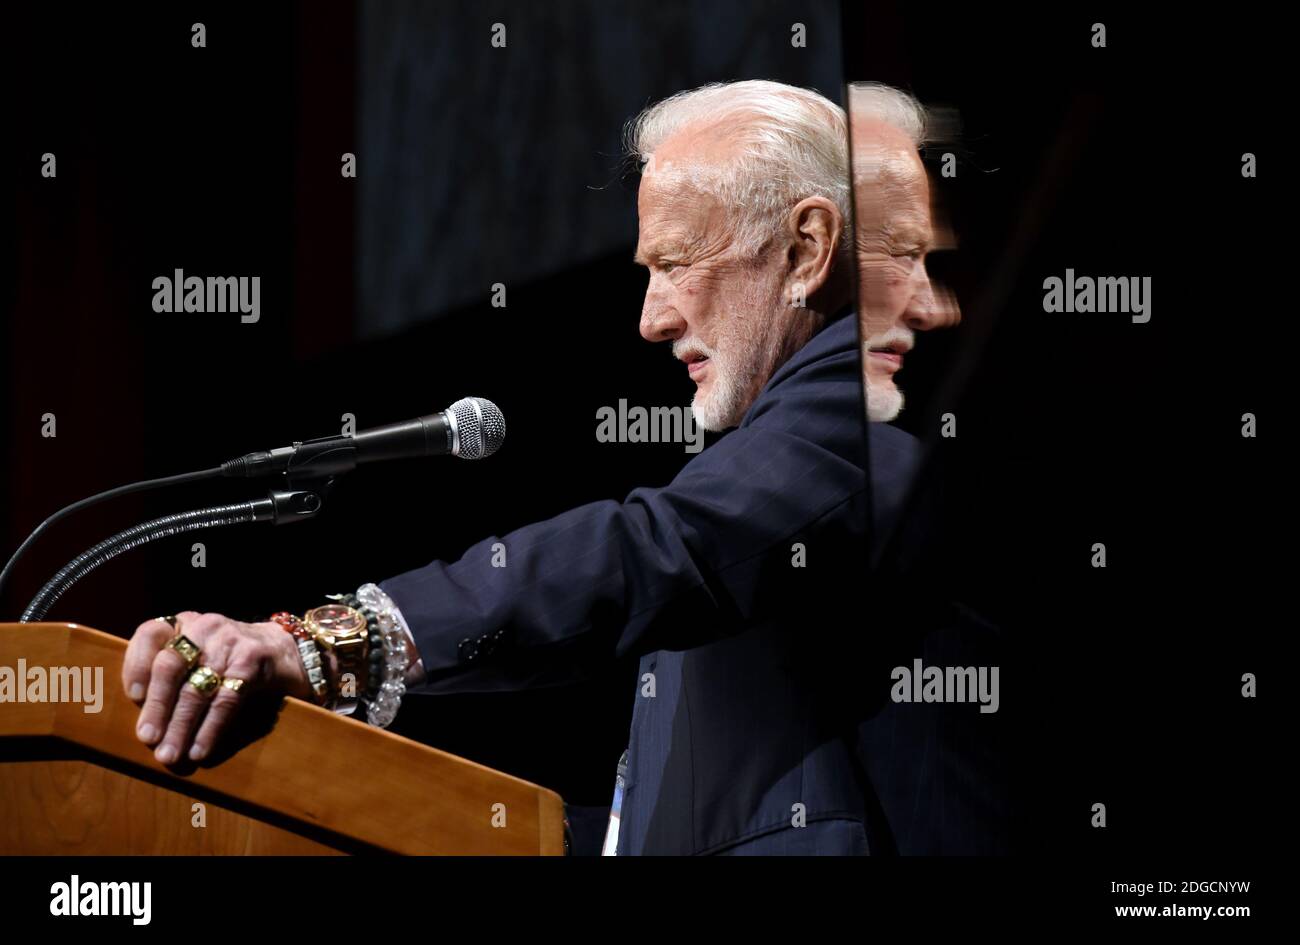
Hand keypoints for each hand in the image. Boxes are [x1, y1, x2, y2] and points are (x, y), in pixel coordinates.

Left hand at [122, 612, 313, 763]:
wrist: (286, 651)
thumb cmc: (232, 660)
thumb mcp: (201, 654)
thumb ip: (172, 675)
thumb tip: (144, 722)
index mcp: (185, 623)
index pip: (150, 634)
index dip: (136, 665)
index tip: (133, 697)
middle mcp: (205, 628)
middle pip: (170, 666)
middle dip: (157, 706)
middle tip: (147, 738)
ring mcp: (230, 643)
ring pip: (197, 689)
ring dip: (180, 726)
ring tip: (169, 754)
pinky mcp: (253, 662)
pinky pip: (226, 700)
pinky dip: (210, 728)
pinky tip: (200, 749)